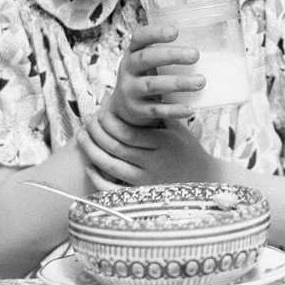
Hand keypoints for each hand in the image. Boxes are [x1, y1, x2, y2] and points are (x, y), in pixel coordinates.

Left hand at [78, 111, 217, 186]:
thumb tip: (142, 90)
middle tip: (87, 120)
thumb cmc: (188, 150)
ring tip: (81, 136)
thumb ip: (160, 113)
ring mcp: (146, 181)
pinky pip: (112, 190)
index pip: (128, 132)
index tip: (100, 112)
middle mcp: (153, 162)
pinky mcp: (140, 194)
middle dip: (96, 132)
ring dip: (91, 150)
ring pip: (110, 166)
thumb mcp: (179, 129)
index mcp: (163, 143)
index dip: (109, 122)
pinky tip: (89, 165)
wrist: (203, 179)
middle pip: (115, 147)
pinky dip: (97, 178)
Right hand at [111, 24, 203, 126]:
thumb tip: (208, 40)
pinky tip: (190, 109)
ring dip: (178, 83)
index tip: (175, 31)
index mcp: (132, 52)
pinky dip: (174, 110)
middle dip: (171, 56)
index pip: (139, 37)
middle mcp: (127, 69)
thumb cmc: (146, 75)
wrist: (125, 107)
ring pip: (153, 85)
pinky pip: (156, 110)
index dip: (155, 33)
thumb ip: (167, 51)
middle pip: (146, 58)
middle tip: (195, 55)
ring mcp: (130, 90)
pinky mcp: (137, 110)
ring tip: (200, 81)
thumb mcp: (148, 61)